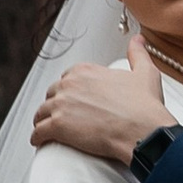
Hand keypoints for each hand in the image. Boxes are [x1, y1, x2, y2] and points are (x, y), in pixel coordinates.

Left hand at [32, 30, 171, 168]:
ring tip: (49, 129)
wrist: (142, 131)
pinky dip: (38, 137)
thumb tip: (137, 41)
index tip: (73, 99)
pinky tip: (41, 141)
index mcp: (86, 71)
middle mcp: (70, 85)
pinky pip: (38, 132)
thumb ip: (138, 53)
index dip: (69, 90)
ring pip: (41, 113)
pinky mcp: (57, 127)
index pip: (66, 78)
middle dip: (55, 105)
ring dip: (43, 121)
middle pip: (52, 94)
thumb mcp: (145, 73)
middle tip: (62, 116)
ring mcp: (61, 105)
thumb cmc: (144, 107)